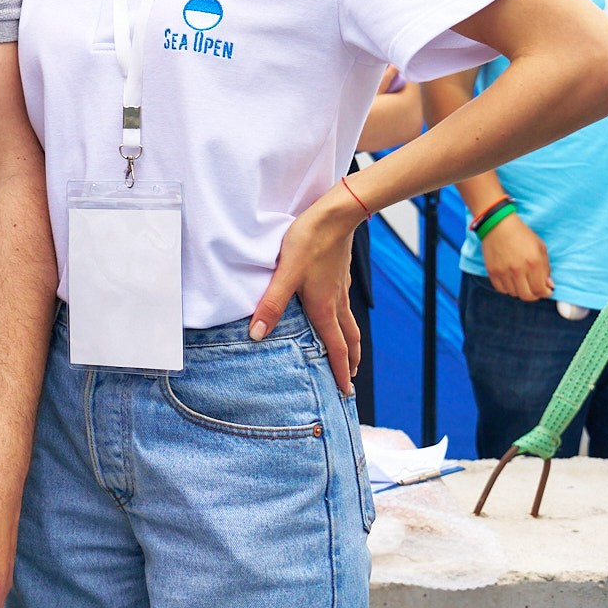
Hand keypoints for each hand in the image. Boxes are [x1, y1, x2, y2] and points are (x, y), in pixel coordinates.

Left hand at [253, 198, 358, 393]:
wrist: (336, 214)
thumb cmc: (310, 241)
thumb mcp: (285, 274)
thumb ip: (271, 304)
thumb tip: (257, 335)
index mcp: (325, 308)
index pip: (335, 348)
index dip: (339, 371)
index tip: (345, 393)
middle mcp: (336, 303)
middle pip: (348, 340)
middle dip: (349, 363)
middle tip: (350, 382)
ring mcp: (340, 289)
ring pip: (349, 323)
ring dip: (350, 343)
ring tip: (349, 356)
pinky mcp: (339, 275)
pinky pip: (345, 307)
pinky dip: (345, 322)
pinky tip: (336, 315)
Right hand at [482, 214, 552, 301]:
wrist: (498, 225)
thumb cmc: (522, 235)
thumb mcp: (540, 248)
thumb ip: (546, 269)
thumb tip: (549, 285)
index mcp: (533, 263)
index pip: (540, 290)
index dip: (546, 293)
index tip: (546, 290)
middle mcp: (518, 270)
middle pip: (527, 296)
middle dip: (534, 295)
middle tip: (535, 289)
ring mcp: (503, 272)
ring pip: (514, 294)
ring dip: (520, 291)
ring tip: (522, 283)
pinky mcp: (492, 271)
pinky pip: (501, 289)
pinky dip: (507, 289)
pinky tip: (511, 281)